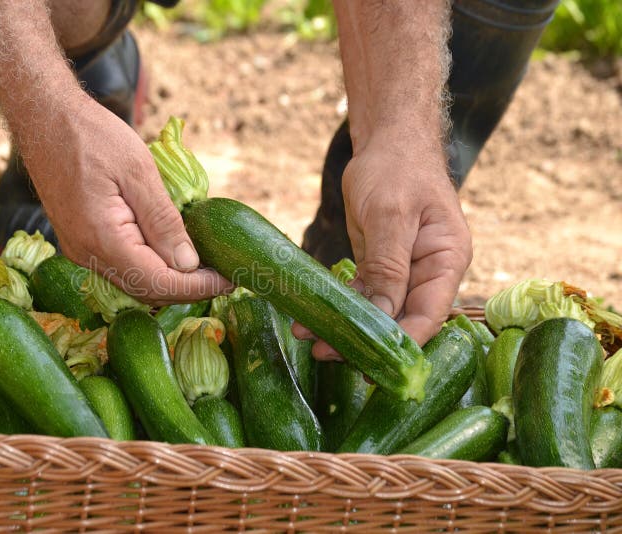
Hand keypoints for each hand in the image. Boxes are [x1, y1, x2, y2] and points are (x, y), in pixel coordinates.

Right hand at [19, 91, 232, 304]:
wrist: (44, 118)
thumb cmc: (92, 136)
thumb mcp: (138, 172)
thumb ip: (163, 221)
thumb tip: (188, 264)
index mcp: (102, 239)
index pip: (159, 282)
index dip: (198, 286)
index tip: (231, 279)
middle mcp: (87, 254)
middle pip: (147, 290)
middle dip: (189, 288)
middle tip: (225, 274)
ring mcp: (81, 251)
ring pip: (134, 283)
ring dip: (171, 280)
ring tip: (207, 266)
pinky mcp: (81, 242)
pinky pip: (122, 268)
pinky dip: (152, 267)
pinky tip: (174, 252)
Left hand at [294, 133, 471, 355]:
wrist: (386, 142)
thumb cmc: (397, 169)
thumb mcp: (391, 214)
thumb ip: (388, 265)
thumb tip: (382, 314)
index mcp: (447, 260)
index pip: (429, 314)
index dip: (403, 343)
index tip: (375, 366)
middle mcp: (429, 271)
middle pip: (402, 318)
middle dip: (367, 340)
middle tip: (328, 354)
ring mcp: (404, 270)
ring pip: (378, 311)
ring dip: (346, 326)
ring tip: (310, 341)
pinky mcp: (381, 265)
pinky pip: (362, 293)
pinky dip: (339, 305)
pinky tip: (312, 318)